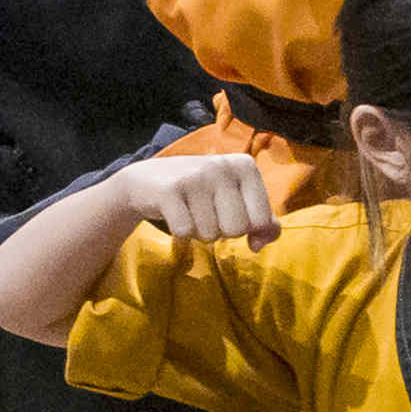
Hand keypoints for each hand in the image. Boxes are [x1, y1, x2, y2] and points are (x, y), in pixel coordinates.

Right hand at [124, 150, 278, 241]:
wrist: (147, 181)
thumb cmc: (201, 194)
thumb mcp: (236, 199)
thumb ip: (263, 222)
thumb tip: (257, 245)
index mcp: (245, 165)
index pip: (261, 220)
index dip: (244, 226)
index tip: (227, 209)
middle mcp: (222, 165)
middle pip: (236, 229)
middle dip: (220, 230)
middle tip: (205, 211)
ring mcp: (195, 176)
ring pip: (210, 234)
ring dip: (198, 231)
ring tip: (188, 210)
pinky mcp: (169, 189)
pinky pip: (185, 231)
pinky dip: (179, 231)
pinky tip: (174, 213)